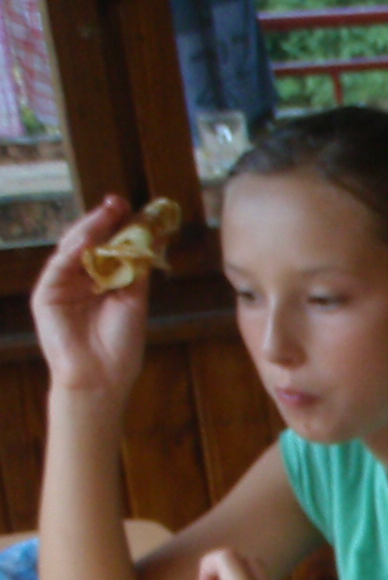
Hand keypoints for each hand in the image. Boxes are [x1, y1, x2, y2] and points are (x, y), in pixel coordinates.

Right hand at [31, 199, 151, 400]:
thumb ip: (136, 271)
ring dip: (89, 229)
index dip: (119, 228)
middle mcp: (79, 280)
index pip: (108, 247)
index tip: (135, 209)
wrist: (102, 378)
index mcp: (100, 282)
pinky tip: (87, 239)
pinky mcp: (46, 295)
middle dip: (103, 221)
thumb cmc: (120, 346)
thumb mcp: (134, 302)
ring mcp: (60, 285)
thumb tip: (149, 239)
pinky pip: (59, 266)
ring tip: (107, 212)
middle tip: (119, 201)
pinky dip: (73, 251)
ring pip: (73, 249)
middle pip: (89, 243)